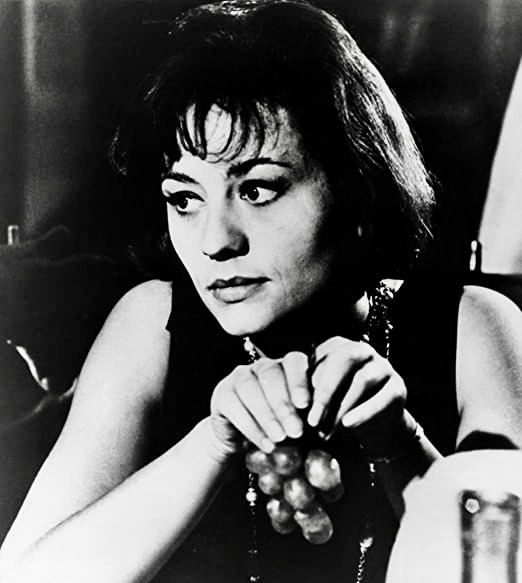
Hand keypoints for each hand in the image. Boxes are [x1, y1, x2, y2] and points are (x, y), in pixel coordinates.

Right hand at [210, 352, 309, 455]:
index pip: (293, 361)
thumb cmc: (280, 428)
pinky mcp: (222, 393)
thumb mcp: (297, 421)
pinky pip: (234, 405)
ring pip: (251, 388)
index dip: (299, 381)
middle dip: (284, 404)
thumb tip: (320, 421)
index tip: (306, 405)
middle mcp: (262, 366)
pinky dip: (251, 427)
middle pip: (272, 374)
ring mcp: (239, 376)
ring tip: (280, 438)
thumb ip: (308, 416)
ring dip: (267, 415)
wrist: (244, 443)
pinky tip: (265, 444)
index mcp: (285, 366)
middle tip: (296, 430)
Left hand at [307, 336, 413, 452]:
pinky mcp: (398, 387)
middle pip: (344, 359)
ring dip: (341, 408)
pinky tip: (347, 425)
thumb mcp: (320, 396)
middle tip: (312, 419)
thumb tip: (289, 402)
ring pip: (362, 380)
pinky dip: (362, 413)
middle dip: (326, 390)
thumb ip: (308, 391)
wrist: (373, 426)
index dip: (307, 378)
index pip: (321, 354)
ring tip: (326, 431)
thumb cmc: (337, 406)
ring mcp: (383, 366)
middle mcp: (362, 350)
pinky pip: (381, 398)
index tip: (296, 405)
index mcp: (338, 346)